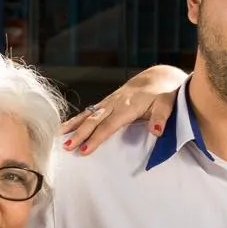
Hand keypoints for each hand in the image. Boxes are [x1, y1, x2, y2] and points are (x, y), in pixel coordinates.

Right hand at [58, 65, 184, 153]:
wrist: (157, 78)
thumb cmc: (163, 94)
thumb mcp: (168, 104)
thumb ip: (161, 117)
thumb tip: (156, 131)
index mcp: (129, 107)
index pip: (109, 125)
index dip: (97, 138)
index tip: (85, 149)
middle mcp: (115, 103)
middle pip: (94, 120)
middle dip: (79, 134)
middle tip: (66, 147)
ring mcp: (109, 102)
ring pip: (88, 114)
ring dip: (73, 126)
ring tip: (59, 137)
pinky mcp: (106, 102)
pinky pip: (89, 112)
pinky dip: (76, 120)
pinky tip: (65, 128)